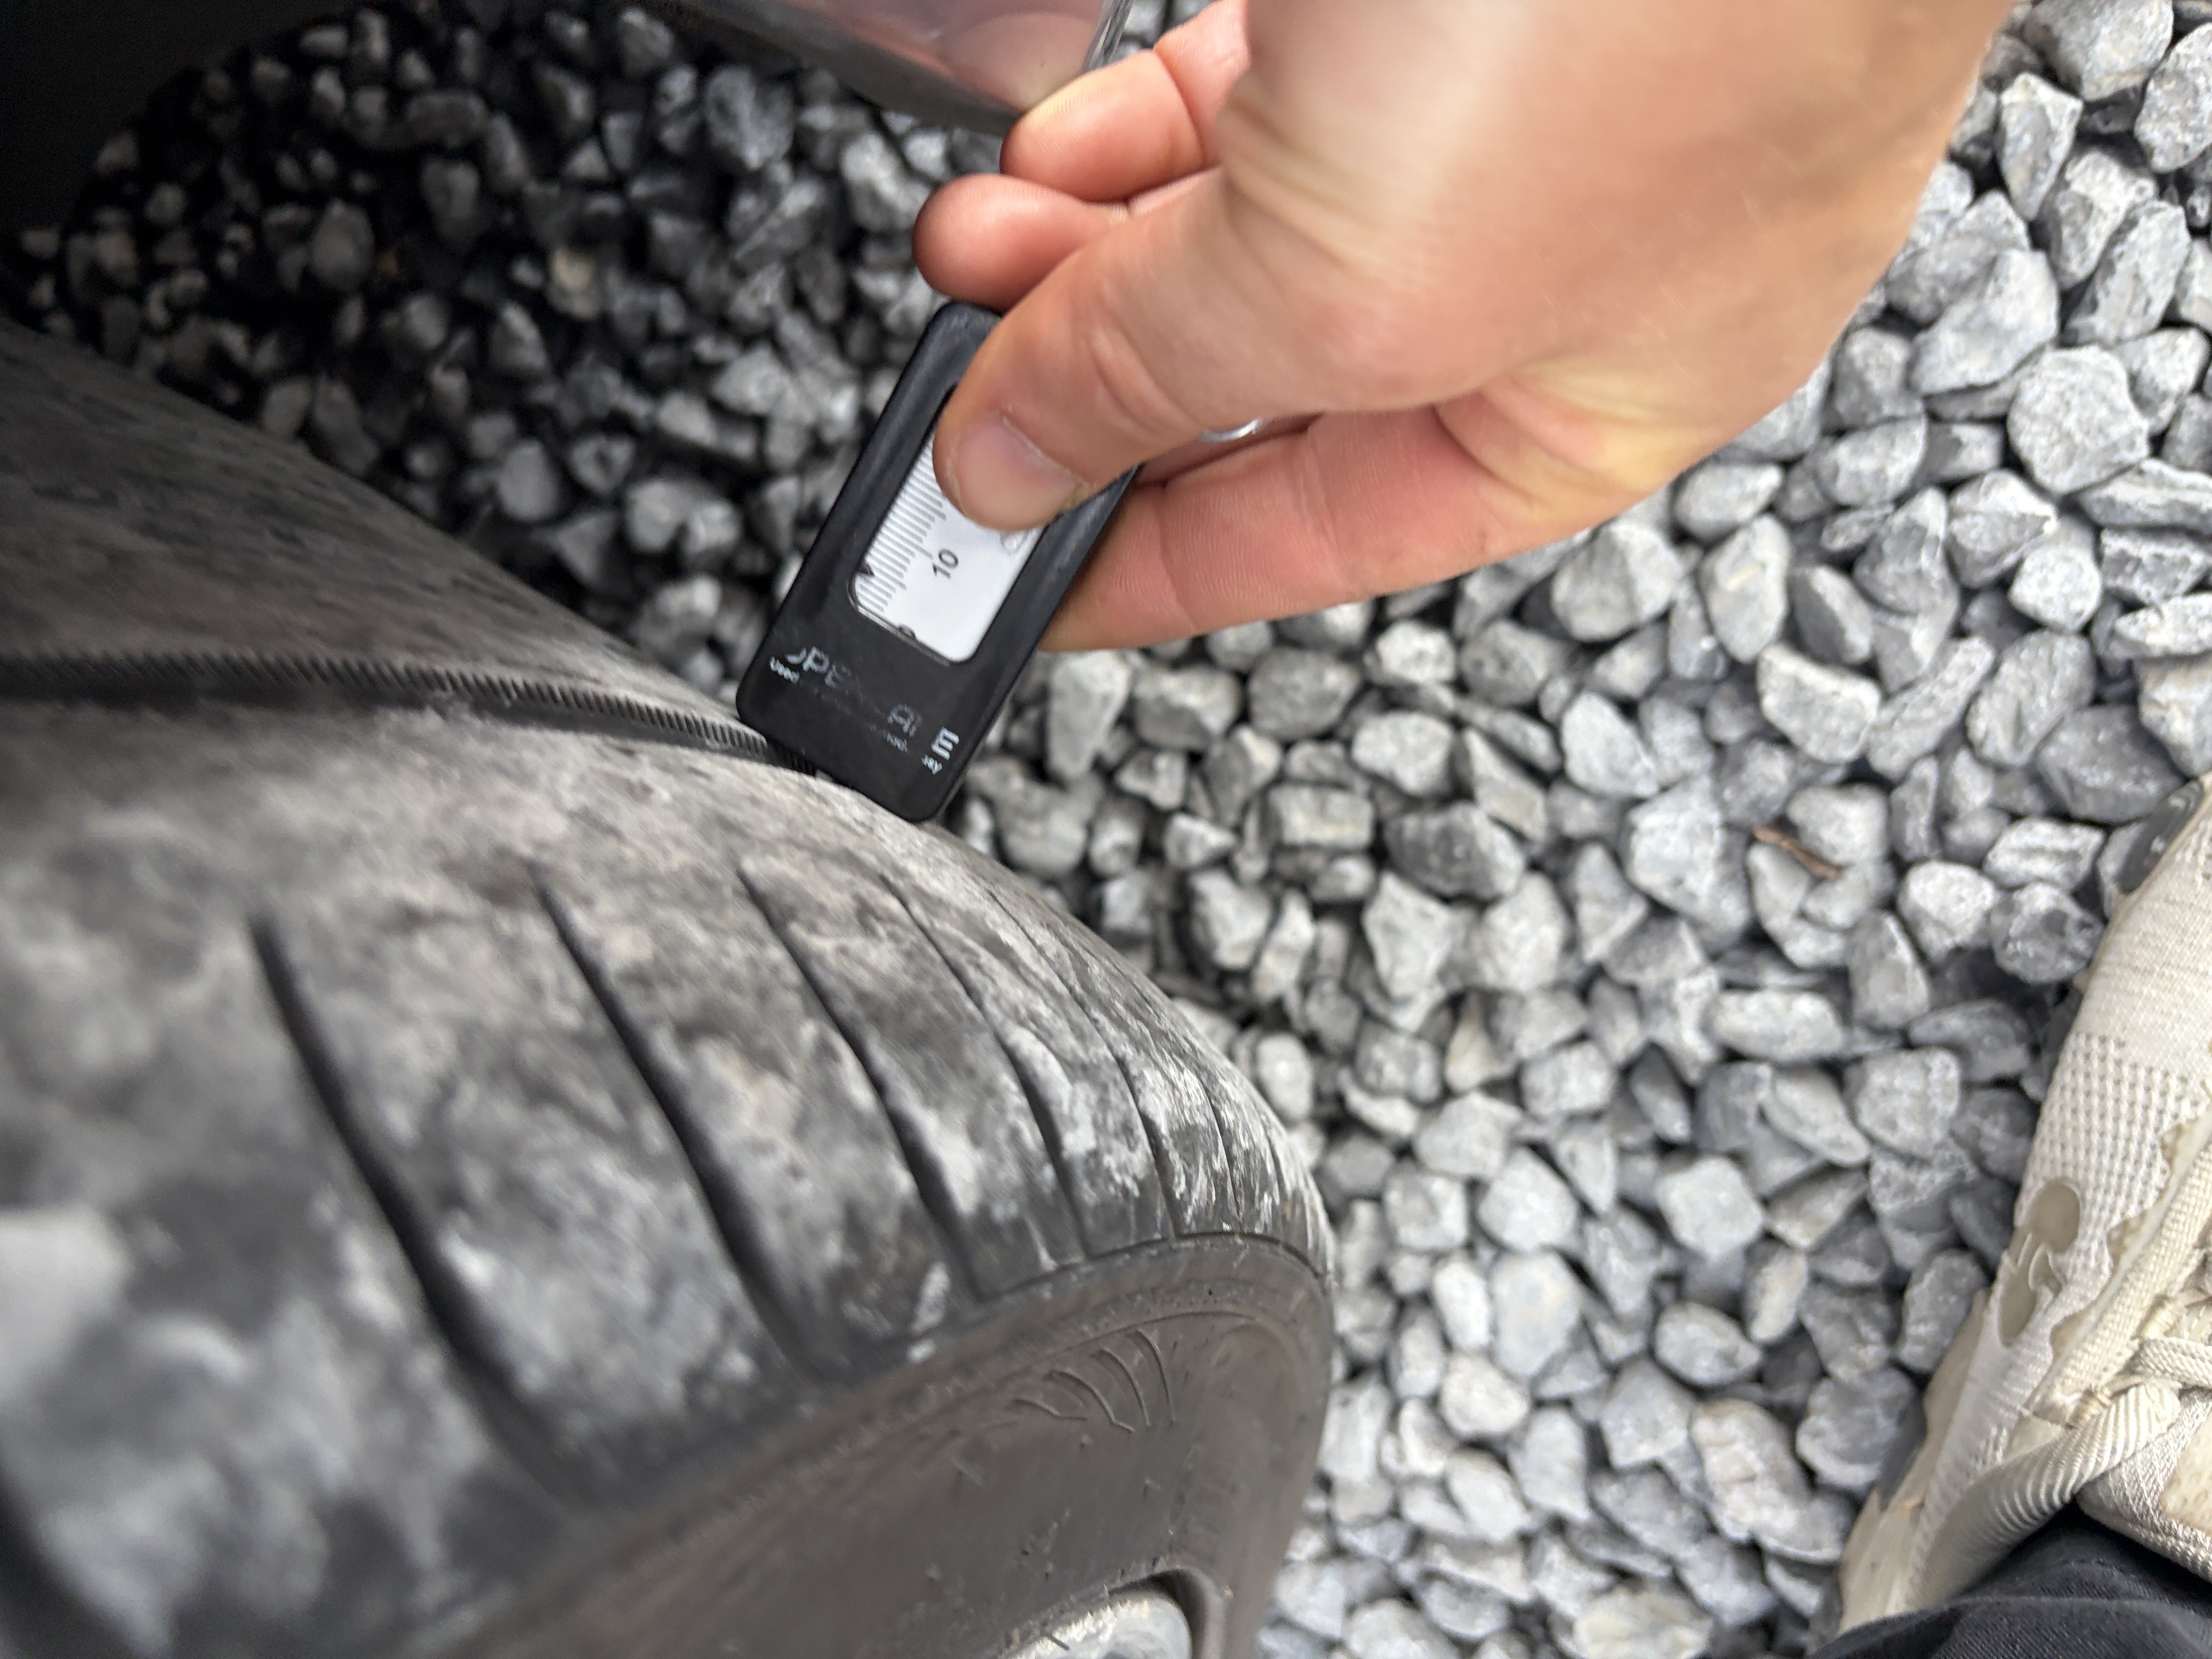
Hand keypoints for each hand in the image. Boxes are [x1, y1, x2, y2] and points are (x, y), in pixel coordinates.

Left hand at [912, 0, 2013, 649]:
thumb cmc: (1656, 6)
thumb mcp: (1354, 284)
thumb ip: (1158, 382)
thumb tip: (1015, 466)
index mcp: (1591, 397)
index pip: (1327, 534)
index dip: (1155, 571)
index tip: (1018, 589)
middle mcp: (1554, 260)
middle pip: (1273, 377)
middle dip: (1098, 381)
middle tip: (964, 382)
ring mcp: (1500, 105)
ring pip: (1250, 228)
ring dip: (1089, 250)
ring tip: (971, 246)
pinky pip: (1251, 98)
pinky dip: (1137, 131)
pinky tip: (1058, 147)